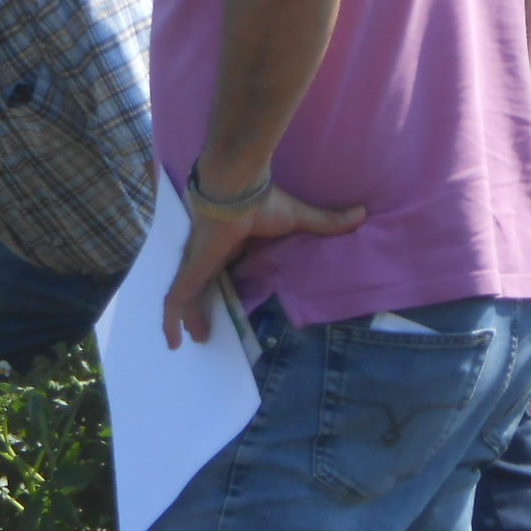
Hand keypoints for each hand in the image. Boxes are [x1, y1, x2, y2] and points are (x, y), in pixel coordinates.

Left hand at [164, 183, 365, 348]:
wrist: (236, 188)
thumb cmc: (263, 202)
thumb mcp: (299, 219)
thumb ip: (326, 221)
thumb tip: (361, 213)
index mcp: (229, 243)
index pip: (221, 268)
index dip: (221, 283)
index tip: (225, 298)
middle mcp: (209, 254)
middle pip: (201, 285)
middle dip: (200, 306)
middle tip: (204, 330)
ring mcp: (197, 262)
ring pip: (185, 296)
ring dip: (187, 317)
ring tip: (195, 339)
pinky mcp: (191, 270)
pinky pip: (175, 299)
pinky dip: (169, 320)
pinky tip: (171, 341)